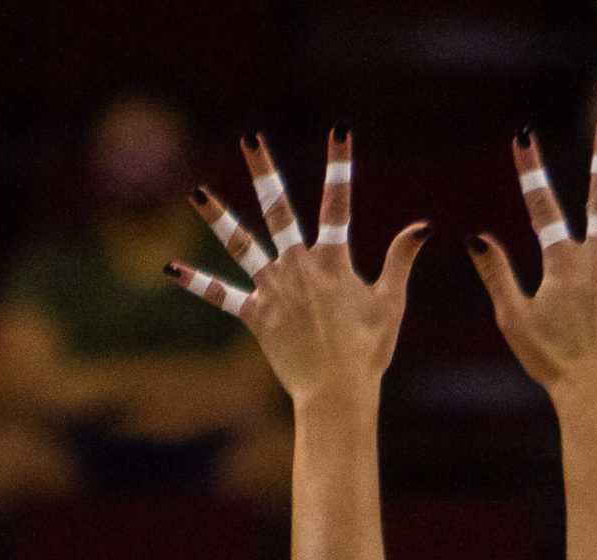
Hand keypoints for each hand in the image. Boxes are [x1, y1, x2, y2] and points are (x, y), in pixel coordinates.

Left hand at [168, 129, 428, 403]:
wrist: (334, 392)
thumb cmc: (368, 350)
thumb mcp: (391, 301)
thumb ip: (400, 259)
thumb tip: (424, 225)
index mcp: (333, 260)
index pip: (340, 202)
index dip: (340, 165)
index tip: (339, 129)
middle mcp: (298, 267)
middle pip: (278, 209)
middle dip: (265, 170)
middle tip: (250, 137)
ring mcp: (273, 290)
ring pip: (241, 245)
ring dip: (218, 218)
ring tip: (197, 193)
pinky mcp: (255, 315)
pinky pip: (221, 296)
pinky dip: (198, 283)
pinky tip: (172, 269)